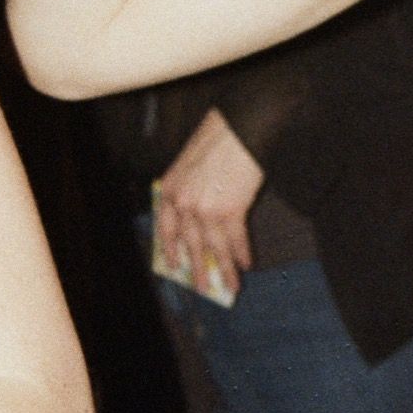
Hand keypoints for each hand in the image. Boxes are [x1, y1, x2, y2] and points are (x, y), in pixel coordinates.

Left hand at [155, 109, 264, 302]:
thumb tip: (199, 216)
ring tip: (231, 286)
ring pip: (215, 248)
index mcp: (170, 189)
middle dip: (197, 269)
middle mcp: (183, 203)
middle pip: (191, 244)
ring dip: (224, 270)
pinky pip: (235, 239)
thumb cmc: (220, 136)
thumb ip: (190, 188)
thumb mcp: (191, 162)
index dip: (172, 249)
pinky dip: (241, 253)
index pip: (166, 228)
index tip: (176, 265)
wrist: (243, 125)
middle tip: (201, 287)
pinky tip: (246, 263)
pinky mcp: (230, 210)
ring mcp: (205, 209)